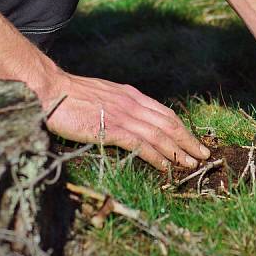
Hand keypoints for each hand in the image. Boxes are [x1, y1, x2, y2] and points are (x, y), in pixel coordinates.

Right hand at [40, 68, 209, 169]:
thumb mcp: (104, 95)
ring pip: (159, 134)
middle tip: (203, 154)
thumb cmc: (72, 95)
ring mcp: (123, 115)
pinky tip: (166, 165)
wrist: (52, 89)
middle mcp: (133, 103)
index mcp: (132, 95)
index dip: (181, 128)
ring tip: (191, 164)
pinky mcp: (111, 129)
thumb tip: (132, 118)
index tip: (193, 140)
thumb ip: (120, 105)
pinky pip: (140, 144)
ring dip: (178, 151)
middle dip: (188, 140)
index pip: (164, 113)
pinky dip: (156, 155)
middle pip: (168, 123)